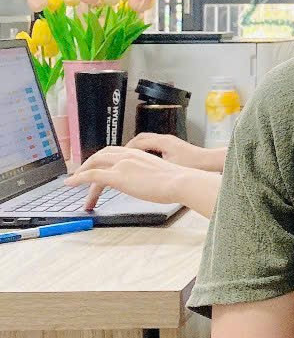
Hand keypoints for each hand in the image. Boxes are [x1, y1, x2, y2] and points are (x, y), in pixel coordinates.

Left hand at [63, 146, 185, 210]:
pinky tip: (70, 183)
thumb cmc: (176, 181)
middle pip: (100, 156)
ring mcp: (121, 164)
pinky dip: (78, 178)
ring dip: (81, 175)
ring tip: (73, 184)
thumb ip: (147, 174)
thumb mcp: (159, 173)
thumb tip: (144, 182)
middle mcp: (127, 155)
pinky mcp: (117, 176)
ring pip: (93, 165)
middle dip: (88, 166)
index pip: (113, 153)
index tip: (96, 168)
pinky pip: (91, 175)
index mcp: (138, 153)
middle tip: (80, 176)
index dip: (101, 160)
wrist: (179, 181)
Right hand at [124, 132, 218, 170]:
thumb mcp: (168, 167)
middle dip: (129, 147)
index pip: (137, 142)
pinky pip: (154, 145)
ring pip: (148, 141)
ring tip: (130, 159)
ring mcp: (169, 142)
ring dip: (138, 148)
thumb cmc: (194, 163)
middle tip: (121, 157)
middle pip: (140, 138)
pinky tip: (146, 162)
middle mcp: (165, 139)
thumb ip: (152, 166)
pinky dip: (147, 151)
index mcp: (162, 141)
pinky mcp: (173, 147)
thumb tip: (138, 170)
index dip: (125, 150)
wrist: (209, 161)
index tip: (118, 157)